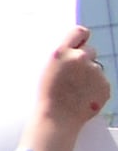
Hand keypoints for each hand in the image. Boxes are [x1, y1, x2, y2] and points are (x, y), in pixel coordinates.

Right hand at [41, 26, 109, 144]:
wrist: (57, 118)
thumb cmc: (46, 95)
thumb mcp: (47, 70)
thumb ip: (63, 57)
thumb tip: (75, 51)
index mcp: (62, 52)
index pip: (79, 32)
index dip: (81, 37)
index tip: (80, 43)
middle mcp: (80, 58)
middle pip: (90, 51)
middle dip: (85, 60)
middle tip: (74, 74)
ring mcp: (95, 72)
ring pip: (96, 69)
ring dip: (89, 77)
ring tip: (75, 91)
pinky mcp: (105, 86)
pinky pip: (101, 83)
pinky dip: (95, 89)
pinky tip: (83, 98)